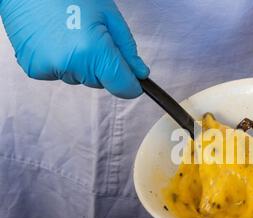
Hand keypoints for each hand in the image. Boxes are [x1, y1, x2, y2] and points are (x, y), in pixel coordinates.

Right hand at [0, 0, 148, 98]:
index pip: (122, 87)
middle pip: (101, 82)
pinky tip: (56, 40)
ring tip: (71, 35)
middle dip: (103, 66)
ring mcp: (49, 68)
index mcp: (92, 51)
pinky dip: (63, 62)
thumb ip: (127, 49)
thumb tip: (139, 73)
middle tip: (92, 37)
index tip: (133, 80)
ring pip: (80, 78)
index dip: (131, 84)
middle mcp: (70, 64)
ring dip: (82, 64)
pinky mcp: (34, 69)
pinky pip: (61, 73)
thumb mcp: (109, 16)